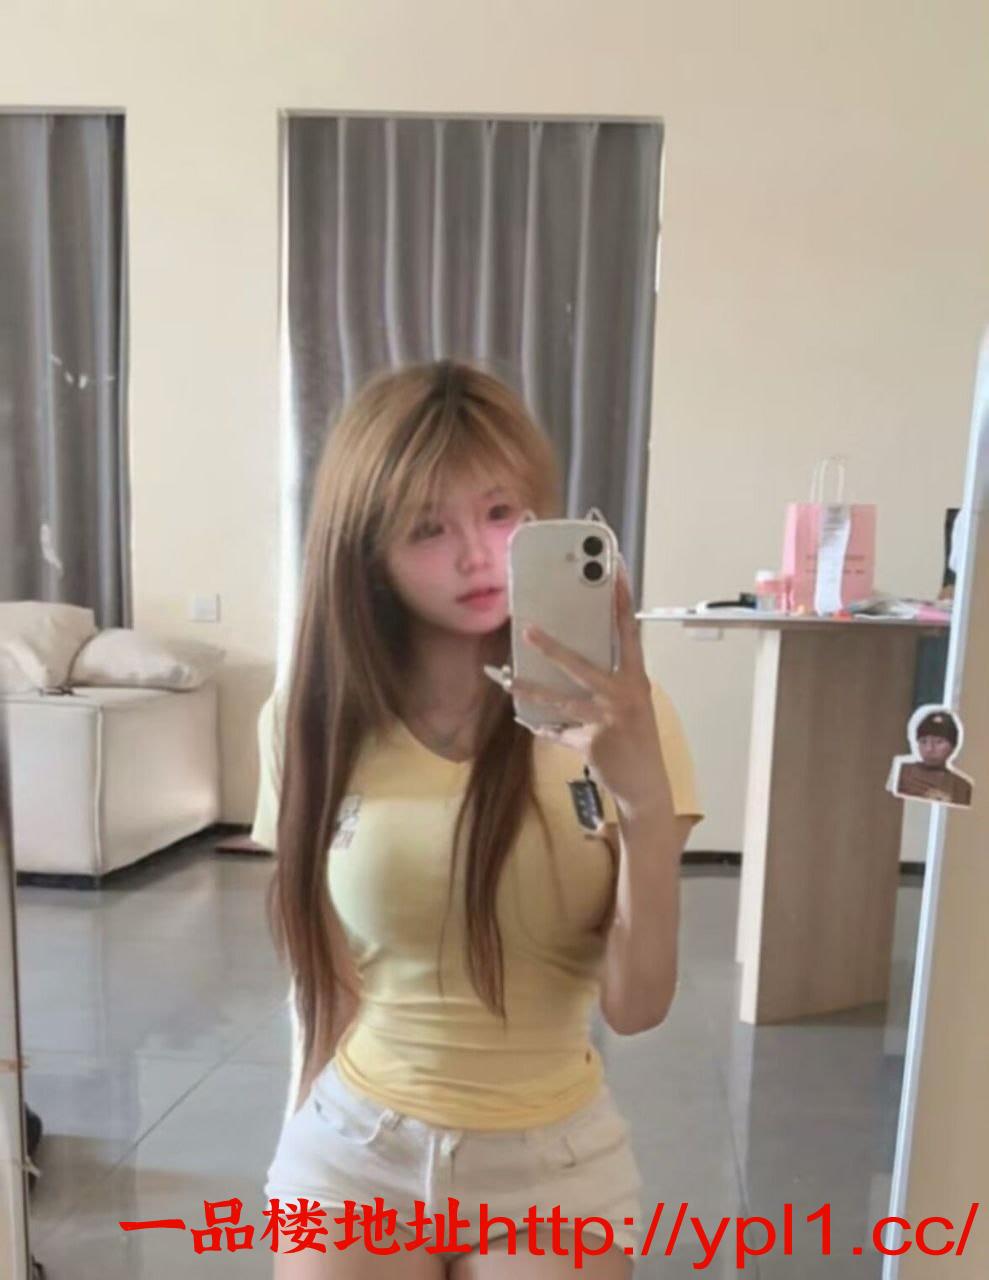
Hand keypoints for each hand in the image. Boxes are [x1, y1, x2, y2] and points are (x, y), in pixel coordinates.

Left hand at [489, 558, 666, 818]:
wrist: (645, 784)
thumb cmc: (637, 740)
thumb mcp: (631, 706)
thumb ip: (608, 686)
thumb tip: (573, 666)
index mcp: (636, 679)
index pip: (628, 633)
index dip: (621, 602)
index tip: (615, 572)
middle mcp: (624, 694)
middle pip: (583, 665)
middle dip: (553, 648)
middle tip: (527, 629)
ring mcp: (608, 719)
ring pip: (561, 699)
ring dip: (531, 688)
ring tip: (508, 679)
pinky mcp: (592, 742)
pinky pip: (559, 731)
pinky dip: (542, 727)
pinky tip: (525, 720)